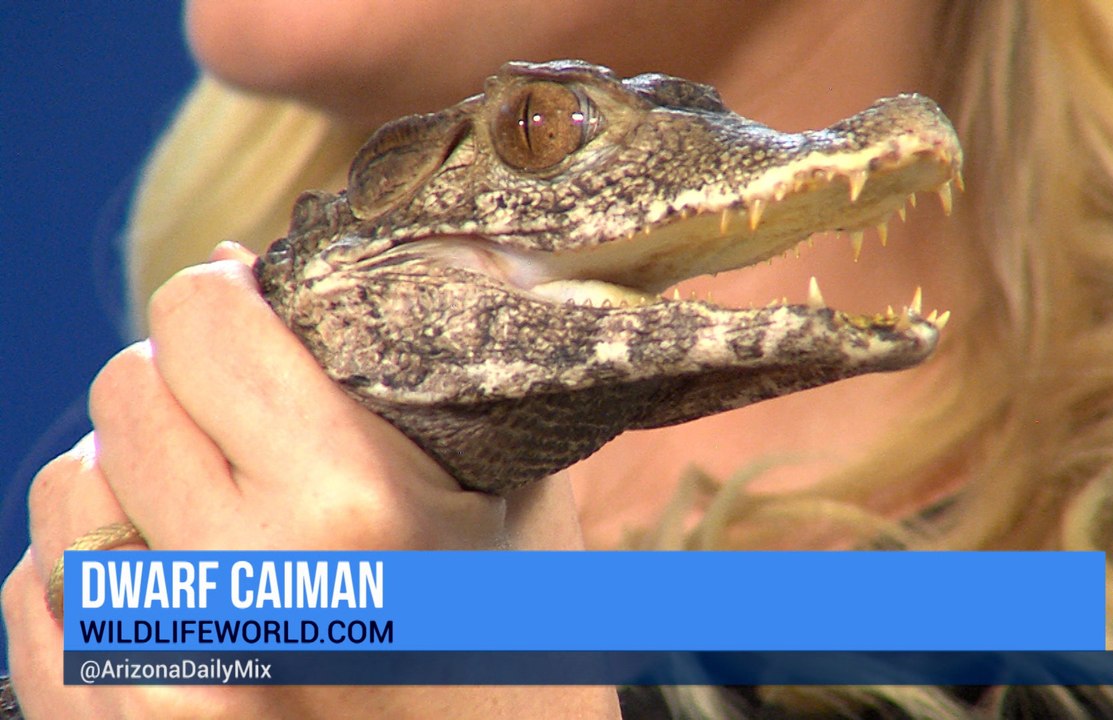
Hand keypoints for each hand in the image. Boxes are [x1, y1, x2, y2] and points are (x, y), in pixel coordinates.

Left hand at [3, 245, 619, 717]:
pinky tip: (182, 580)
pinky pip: (43, 598)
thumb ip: (464, 377)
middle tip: (253, 413)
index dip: (233, 294)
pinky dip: (101, 564)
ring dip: (135, 472)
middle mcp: (244, 590)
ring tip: (218, 502)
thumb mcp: (527, 505)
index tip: (265, 312)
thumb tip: (413, 246)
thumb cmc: (526, 654)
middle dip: (187, 380)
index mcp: (354, 507)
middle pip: (126, 394)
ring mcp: (167, 679)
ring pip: (71, 491)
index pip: (203, 320)